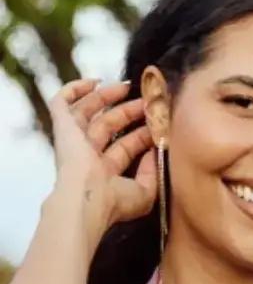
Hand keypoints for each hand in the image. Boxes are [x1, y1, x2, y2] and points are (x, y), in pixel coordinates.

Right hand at [49, 79, 157, 235]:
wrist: (88, 199)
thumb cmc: (115, 202)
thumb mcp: (145, 191)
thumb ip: (154, 171)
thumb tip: (157, 150)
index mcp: (105, 171)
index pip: (126, 147)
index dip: (143, 135)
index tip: (160, 124)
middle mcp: (88, 154)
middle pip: (109, 126)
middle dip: (129, 112)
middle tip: (147, 102)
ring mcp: (74, 140)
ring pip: (89, 112)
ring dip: (107, 98)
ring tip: (127, 87)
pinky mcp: (62, 127)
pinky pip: (62, 102)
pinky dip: (74, 89)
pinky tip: (94, 82)